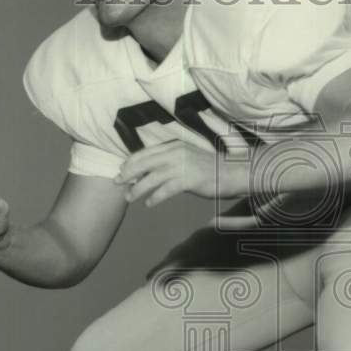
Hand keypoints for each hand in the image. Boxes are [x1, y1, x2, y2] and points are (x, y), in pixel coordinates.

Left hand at [115, 141, 248, 207]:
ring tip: (130, 198)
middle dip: (128, 174)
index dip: (131, 162)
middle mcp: (176, 153)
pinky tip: (148, 204)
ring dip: (138, 189)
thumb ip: (170, 161)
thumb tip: (150, 172)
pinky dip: (155, 198)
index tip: (121, 171)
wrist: (232, 172)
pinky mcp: (189, 180)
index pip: (146, 152)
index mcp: (174, 146)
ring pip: (152, 178)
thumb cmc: (210, 168)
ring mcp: (182, 166)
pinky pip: (165, 190)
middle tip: (117, 184)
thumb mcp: (187, 158)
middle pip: (144, 163)